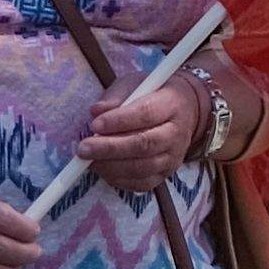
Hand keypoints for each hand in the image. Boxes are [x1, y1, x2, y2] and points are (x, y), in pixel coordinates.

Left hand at [78, 75, 207, 196]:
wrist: (185, 112)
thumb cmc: (152, 94)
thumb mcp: (135, 85)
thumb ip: (116, 96)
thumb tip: (96, 111)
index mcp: (172, 104)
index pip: (146, 114)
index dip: (119, 121)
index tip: (94, 124)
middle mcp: (177, 133)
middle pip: (144, 144)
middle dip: (110, 148)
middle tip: (83, 149)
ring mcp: (173, 157)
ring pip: (142, 167)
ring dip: (111, 166)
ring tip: (88, 161)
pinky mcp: (165, 174)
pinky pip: (141, 183)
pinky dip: (118, 179)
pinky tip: (102, 170)